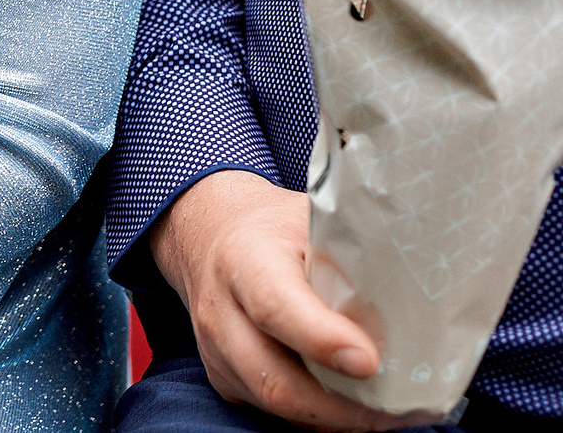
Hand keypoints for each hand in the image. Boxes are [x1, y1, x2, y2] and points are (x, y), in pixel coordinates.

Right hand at [150, 170, 432, 431]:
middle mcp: (221, 310)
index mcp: (244, 258)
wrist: (208, 233)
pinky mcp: (224, 378)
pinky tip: (357, 407)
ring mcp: (216, 351)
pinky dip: (321, 417)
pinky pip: (273, 411)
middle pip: (273, 377)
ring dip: (338, 419)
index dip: (321, 339)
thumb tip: (424, 285)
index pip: (275, 305)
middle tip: (405, 408)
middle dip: (344, 407)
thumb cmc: (274, 228)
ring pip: (276, 405)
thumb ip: (352, 251)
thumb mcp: (311, 219)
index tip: (371, 361)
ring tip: (394, 414)